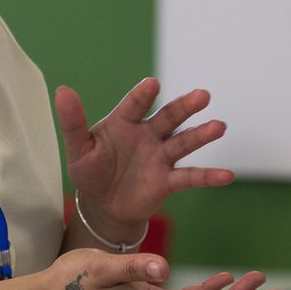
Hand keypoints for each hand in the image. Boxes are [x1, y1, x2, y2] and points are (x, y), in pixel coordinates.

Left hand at [57, 78, 232, 235]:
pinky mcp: (168, 180)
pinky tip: (227, 175)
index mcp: (124, 122)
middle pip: (169, 117)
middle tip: (202, 95)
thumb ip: (73, 122)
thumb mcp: (79, 149)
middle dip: (185, 106)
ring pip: (184, 142)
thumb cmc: (90, 171)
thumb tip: (62, 90)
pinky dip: (209, 176)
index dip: (143, 96)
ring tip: (219, 126)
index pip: (135, 105)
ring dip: (202, 135)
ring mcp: (160, 156)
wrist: (103, 205)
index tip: (152, 84)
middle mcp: (148, 134)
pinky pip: (190, 176)